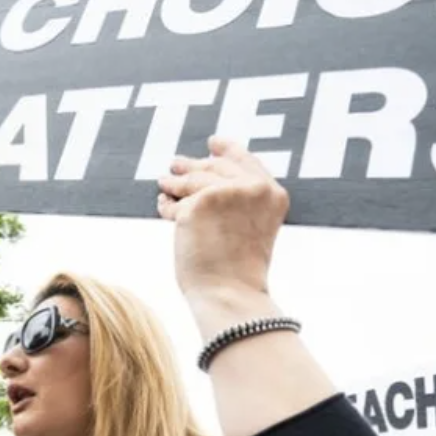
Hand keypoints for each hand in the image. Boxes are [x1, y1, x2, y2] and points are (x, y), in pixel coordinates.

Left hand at [157, 136, 288, 303]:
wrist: (230, 293)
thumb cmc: (239, 272)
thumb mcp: (251, 228)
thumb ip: (238, 202)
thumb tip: (200, 179)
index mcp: (273, 194)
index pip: (246, 161)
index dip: (228, 149)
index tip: (214, 143)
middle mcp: (253, 188)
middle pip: (216, 167)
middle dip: (194, 165)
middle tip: (177, 163)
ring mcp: (226, 192)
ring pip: (193, 181)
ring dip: (175, 181)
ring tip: (165, 181)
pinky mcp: (198, 202)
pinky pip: (176, 200)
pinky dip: (168, 205)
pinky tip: (163, 204)